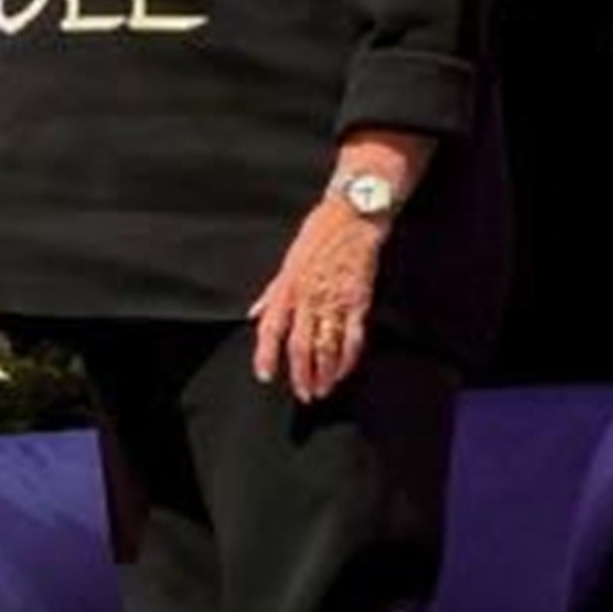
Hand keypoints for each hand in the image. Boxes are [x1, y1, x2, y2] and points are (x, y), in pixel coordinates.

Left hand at [248, 198, 383, 401]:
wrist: (351, 217)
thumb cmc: (317, 236)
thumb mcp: (286, 263)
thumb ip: (271, 294)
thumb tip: (254, 315)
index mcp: (287, 288)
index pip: (271, 328)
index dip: (266, 354)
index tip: (265, 376)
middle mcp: (308, 297)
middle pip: (300, 345)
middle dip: (301, 374)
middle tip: (303, 395)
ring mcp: (334, 300)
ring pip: (327, 346)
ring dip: (325, 372)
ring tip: (323, 390)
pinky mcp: (358, 301)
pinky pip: (353, 336)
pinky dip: (349, 358)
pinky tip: (345, 371)